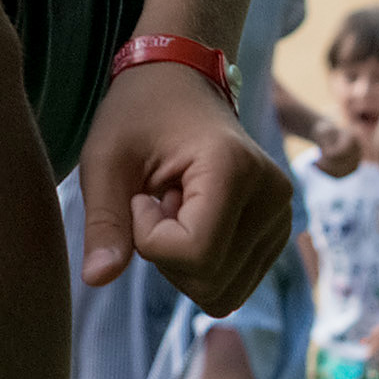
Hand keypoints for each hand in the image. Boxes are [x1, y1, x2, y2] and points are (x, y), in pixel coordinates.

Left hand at [75, 61, 289, 314]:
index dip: (148, 239)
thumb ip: (103, 221)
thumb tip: (96, 279)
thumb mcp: (105, 160)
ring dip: (184, 263)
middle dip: (166, 255)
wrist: (181, 84)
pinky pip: (234, 286)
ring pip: (223, 293)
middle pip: (210, 281)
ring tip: (177, 207)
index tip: (141, 196)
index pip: (194, 253)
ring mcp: (282, 216)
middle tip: (158, 200)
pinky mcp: (278, 233)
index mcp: (235, 168)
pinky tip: (193, 218)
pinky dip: (203, 265)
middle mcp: (273, 195)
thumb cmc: (139, 114)